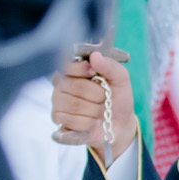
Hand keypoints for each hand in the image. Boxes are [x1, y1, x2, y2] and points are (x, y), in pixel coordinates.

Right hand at [51, 50, 137, 164]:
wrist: (119, 123)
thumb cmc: (117, 98)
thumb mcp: (121, 79)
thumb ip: (110, 66)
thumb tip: (95, 56)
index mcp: (74, 70)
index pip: (67, 64)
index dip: (82, 69)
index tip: (95, 74)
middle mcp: (61, 84)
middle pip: (75, 86)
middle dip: (97, 95)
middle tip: (103, 98)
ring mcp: (57, 101)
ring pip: (74, 105)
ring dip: (94, 110)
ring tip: (99, 110)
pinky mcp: (58, 119)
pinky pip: (72, 120)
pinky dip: (88, 123)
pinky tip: (92, 121)